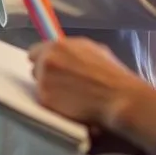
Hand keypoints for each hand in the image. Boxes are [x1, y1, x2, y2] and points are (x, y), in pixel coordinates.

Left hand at [29, 38, 155, 154]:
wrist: (120, 98)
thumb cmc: (112, 74)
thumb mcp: (92, 50)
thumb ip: (71, 51)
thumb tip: (64, 55)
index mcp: (57, 46)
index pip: (35, 53)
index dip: (44, 61)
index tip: (52, 70)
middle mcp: (46, 61)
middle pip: (35, 70)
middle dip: (47, 77)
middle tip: (64, 86)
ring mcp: (44, 82)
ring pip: (40, 87)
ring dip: (50, 92)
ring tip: (71, 99)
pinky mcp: (47, 102)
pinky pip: (45, 103)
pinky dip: (54, 106)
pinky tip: (70, 108)